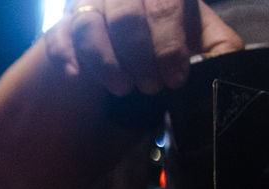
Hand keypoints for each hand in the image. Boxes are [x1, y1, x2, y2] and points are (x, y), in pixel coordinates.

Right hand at [46, 0, 242, 95]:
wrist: (129, 34)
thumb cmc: (166, 33)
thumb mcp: (198, 33)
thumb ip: (216, 44)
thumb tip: (222, 61)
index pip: (165, 7)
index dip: (169, 46)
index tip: (174, 78)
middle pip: (126, 18)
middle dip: (139, 58)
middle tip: (150, 87)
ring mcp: (90, 3)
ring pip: (89, 27)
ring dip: (105, 62)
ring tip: (121, 88)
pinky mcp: (64, 23)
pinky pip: (58, 37)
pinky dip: (66, 57)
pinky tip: (76, 76)